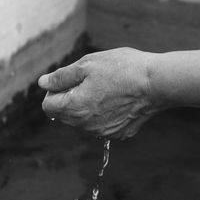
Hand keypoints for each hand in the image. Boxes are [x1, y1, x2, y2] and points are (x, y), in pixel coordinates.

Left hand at [38, 48, 162, 138]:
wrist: (155, 83)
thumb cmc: (122, 70)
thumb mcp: (87, 65)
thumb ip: (61, 77)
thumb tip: (43, 83)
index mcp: (74, 108)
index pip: (48, 105)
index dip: (54, 91)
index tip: (69, 81)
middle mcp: (85, 126)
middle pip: (64, 115)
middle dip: (69, 99)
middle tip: (89, 82)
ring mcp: (102, 132)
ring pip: (82, 121)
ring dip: (85, 107)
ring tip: (105, 90)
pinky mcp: (117, 134)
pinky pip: (100, 125)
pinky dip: (102, 115)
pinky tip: (116, 101)